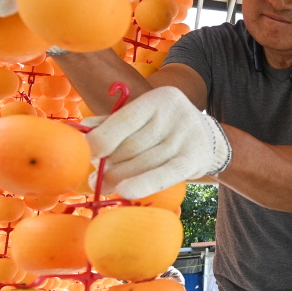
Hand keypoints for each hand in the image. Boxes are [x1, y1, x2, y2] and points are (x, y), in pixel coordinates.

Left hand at [84, 87, 230, 198]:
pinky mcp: (196, 159)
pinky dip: (143, 184)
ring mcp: (187, 137)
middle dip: (109, 164)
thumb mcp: (144, 118)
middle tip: (94, 178)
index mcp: (159, 99)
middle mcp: (175, 114)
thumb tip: (83, 128)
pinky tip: (125, 191)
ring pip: (144, 162)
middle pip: (132, 145)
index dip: (102, 138)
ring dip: (120, 178)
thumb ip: (114, 122)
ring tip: (104, 186)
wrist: (208, 139)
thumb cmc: (164, 128)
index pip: (125, 119)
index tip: (84, 153)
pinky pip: (165, 174)